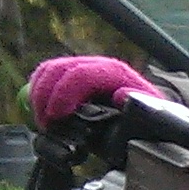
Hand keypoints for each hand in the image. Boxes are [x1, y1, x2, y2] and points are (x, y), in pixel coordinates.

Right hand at [27, 56, 151, 126]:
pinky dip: (38, 91)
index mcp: (115, 72)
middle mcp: (97, 65)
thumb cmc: (148, 118)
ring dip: (39, 94)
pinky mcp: (73, 76)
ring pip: (49, 70)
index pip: (80, 75)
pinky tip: (43, 110)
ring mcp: (84, 68)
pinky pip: (47, 75)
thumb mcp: (149, 115)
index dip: (62, 95)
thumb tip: (122, 96)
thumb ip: (139, 105)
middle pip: (58, 69)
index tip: (56, 117)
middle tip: (45, 124)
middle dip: (45, 96)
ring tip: (44, 120)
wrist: (149, 115)